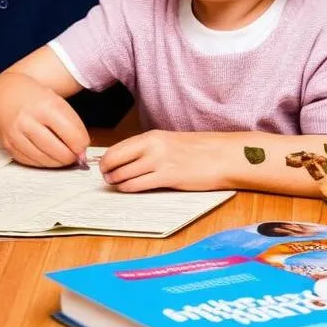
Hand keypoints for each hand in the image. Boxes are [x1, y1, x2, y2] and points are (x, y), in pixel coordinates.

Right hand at [0, 87, 88, 167]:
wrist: (2, 92)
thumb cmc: (33, 97)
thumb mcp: (56, 101)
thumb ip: (72, 125)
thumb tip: (81, 154)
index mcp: (45, 106)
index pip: (73, 136)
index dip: (82, 145)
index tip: (81, 144)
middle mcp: (28, 120)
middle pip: (60, 152)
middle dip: (71, 156)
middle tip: (73, 153)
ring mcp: (15, 134)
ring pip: (45, 160)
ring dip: (57, 161)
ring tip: (60, 153)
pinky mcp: (7, 145)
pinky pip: (30, 162)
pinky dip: (42, 161)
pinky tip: (46, 154)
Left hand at [100, 130, 223, 191]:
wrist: (224, 156)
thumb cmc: (198, 150)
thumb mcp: (168, 142)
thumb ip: (148, 148)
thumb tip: (126, 158)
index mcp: (151, 137)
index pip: (117, 148)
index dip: (106, 159)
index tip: (103, 166)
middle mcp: (152, 147)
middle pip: (115, 160)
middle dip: (106, 171)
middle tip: (106, 178)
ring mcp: (160, 162)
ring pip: (124, 174)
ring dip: (116, 182)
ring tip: (116, 184)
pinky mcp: (168, 177)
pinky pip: (139, 184)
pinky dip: (129, 188)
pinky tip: (128, 189)